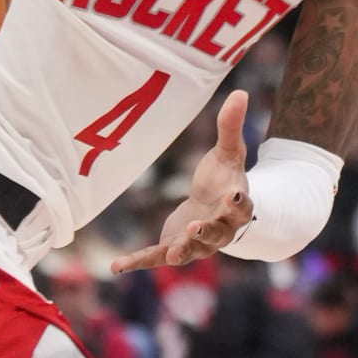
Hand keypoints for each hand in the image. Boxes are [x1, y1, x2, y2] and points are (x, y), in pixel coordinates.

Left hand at [111, 92, 254, 273]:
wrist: (213, 207)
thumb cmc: (222, 179)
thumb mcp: (227, 152)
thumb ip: (230, 127)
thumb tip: (240, 92)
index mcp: (235, 206)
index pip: (241, 207)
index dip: (239, 202)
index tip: (236, 195)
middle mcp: (219, 230)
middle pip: (217, 233)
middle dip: (207, 231)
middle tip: (196, 226)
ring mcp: (197, 244)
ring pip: (190, 250)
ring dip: (180, 251)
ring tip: (170, 254)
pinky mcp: (172, 247)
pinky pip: (154, 257)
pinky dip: (137, 262)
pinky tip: (116, 266)